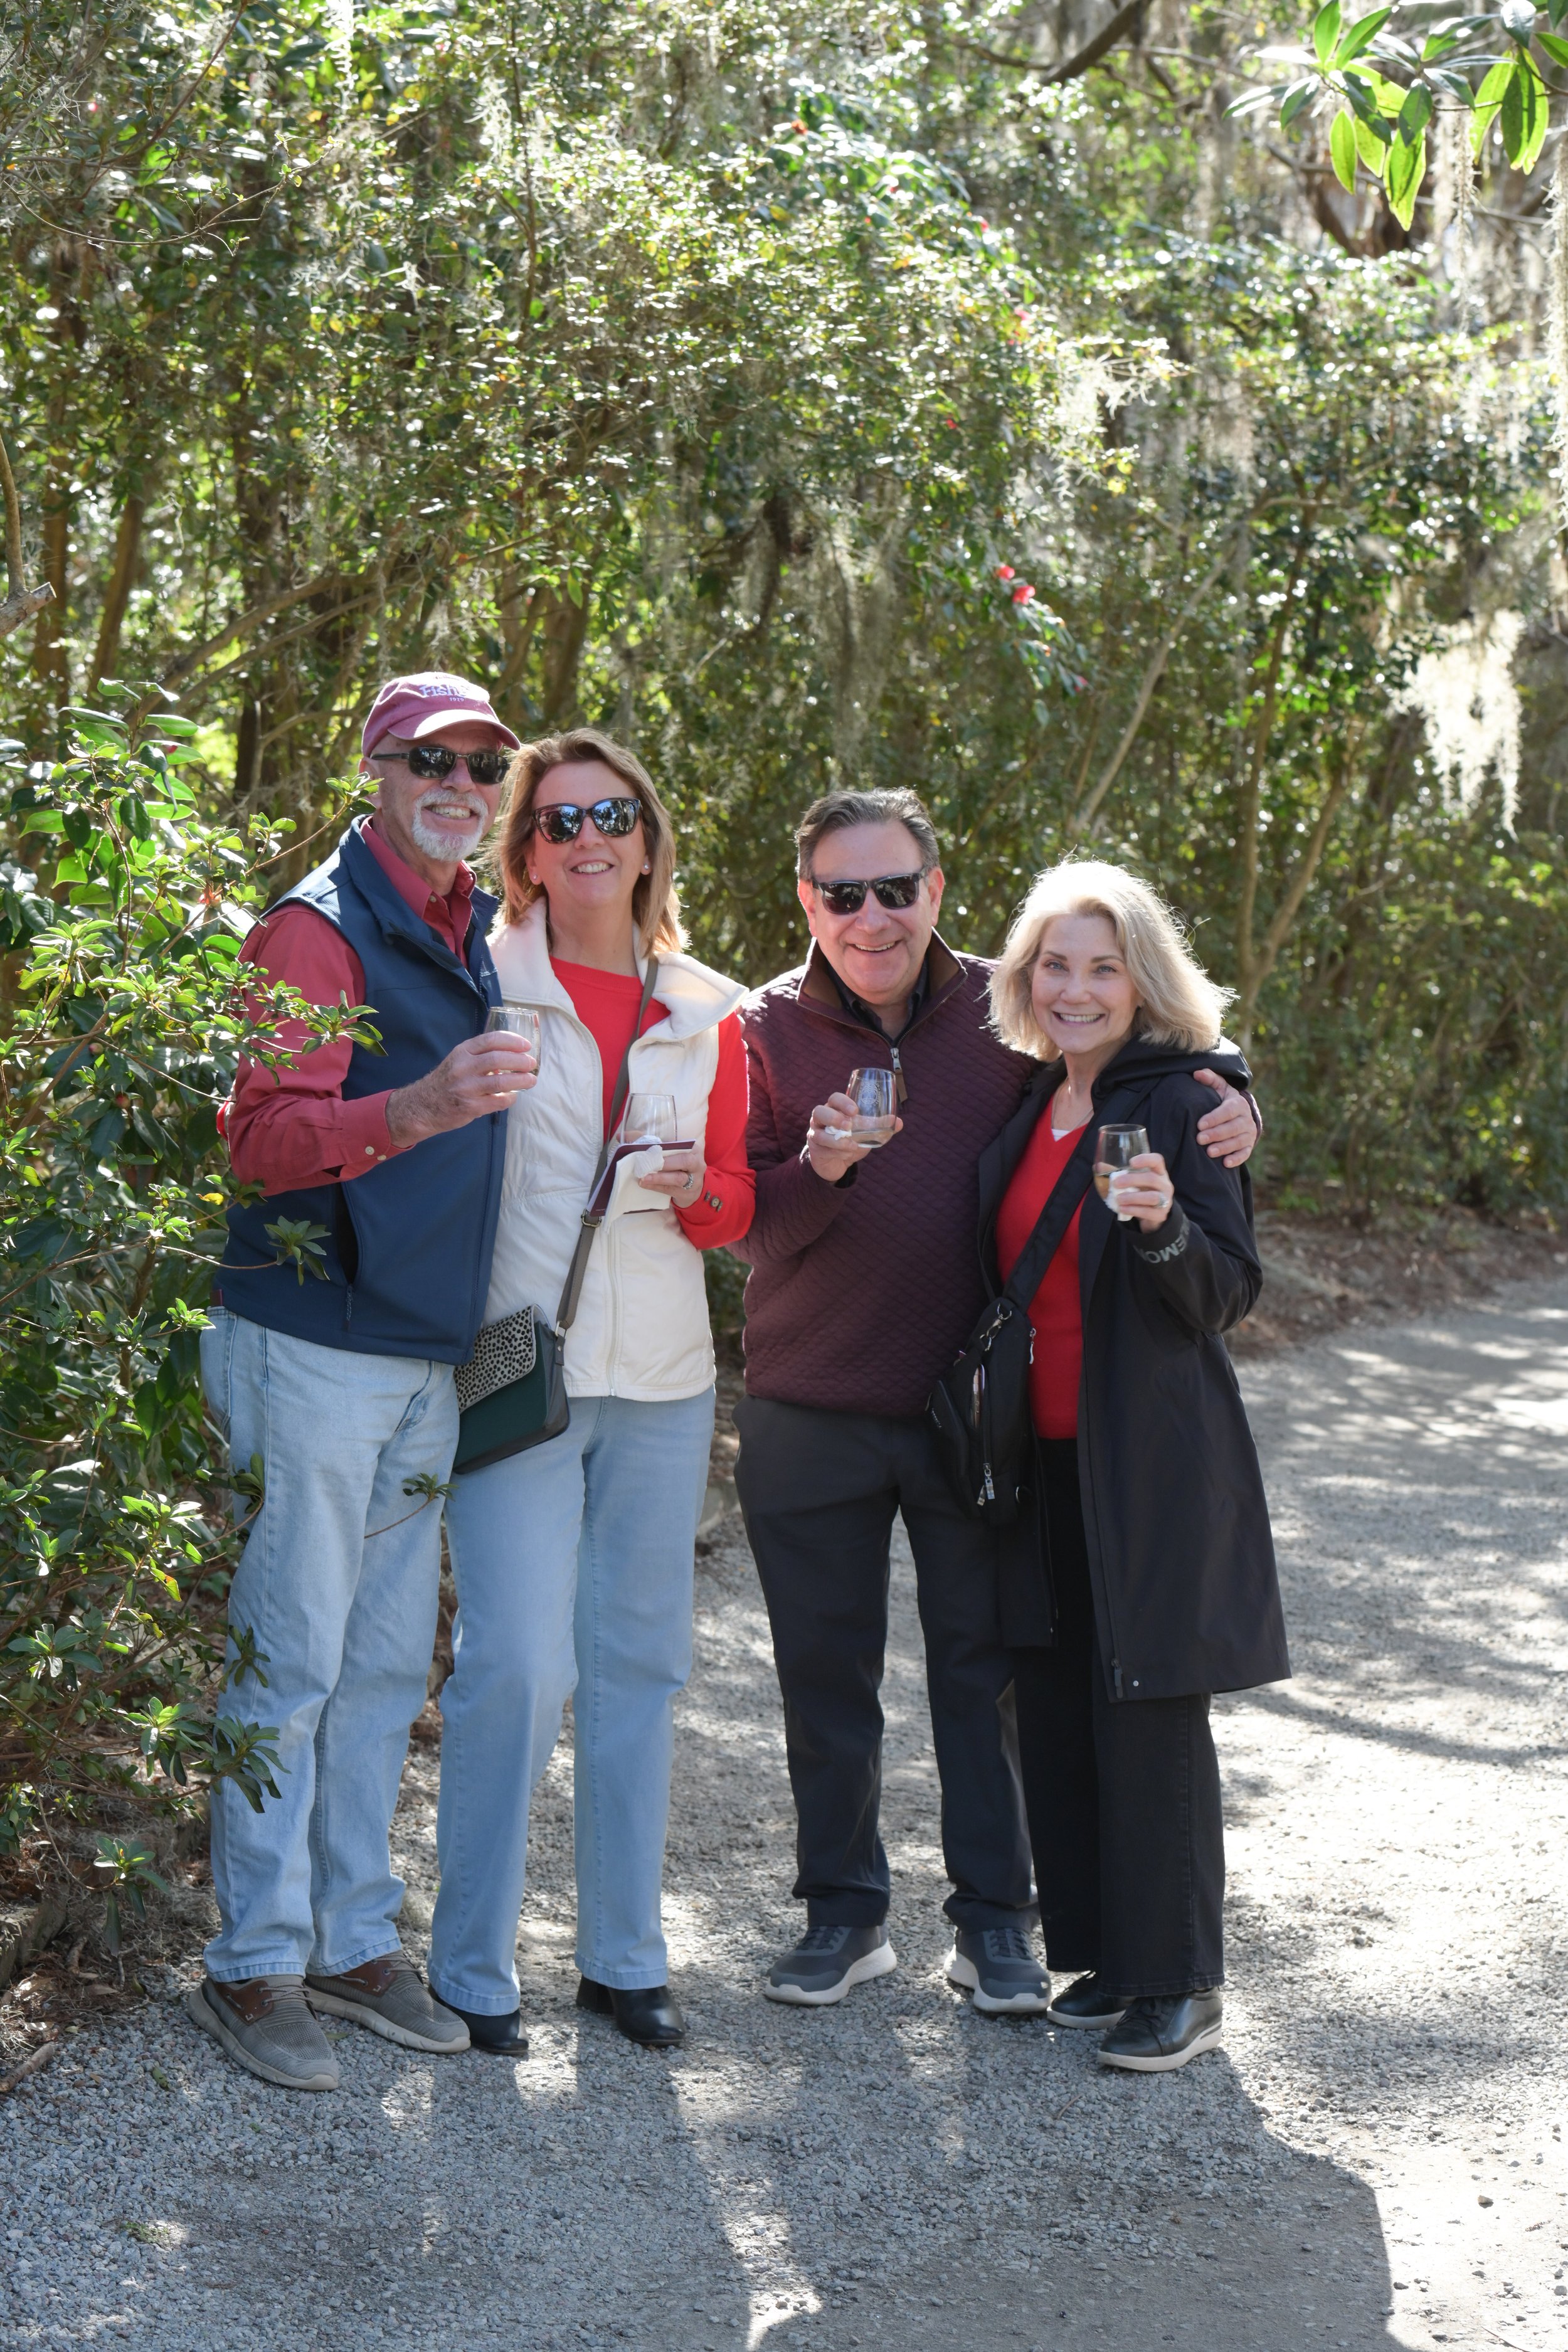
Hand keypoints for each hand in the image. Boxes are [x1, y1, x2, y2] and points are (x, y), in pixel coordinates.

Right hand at [385, 1033, 536, 1146]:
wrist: (423, 1106)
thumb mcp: (458, 1060)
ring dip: (521, 1080)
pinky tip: (513, 1096)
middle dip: (520, 1061)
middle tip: (531, 1064)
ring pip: (501, 1081)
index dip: (512, 1041)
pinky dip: (510, 1098)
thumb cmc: (447, 1081)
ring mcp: (466, 1088)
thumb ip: (480, 1055)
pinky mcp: (470, 1107)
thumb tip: (511, 1053)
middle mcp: (463, 1067)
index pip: (491, 1040)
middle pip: (498, 1059)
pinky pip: (498, 1101)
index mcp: (462, 1052)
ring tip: (531, 1080)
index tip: (526, 1045)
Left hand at [636, 1143, 702, 1204]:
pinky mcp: (687, 1193)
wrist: (692, 1189)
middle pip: (685, 1161)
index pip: (681, 1144)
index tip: (649, 1145)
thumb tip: (625, 1135)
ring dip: (659, 1177)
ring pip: (678, 1178)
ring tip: (644, 1177)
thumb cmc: (678, 1166)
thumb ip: (653, 1144)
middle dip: (667, 1162)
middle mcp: (697, 1163)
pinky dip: (656, 1186)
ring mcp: (694, 1180)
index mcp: (693, 1149)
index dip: (666, 1144)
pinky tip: (645, 1184)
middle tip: (650, 1163)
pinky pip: (670, 1189)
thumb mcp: (672, 1153)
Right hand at [806, 1092, 903, 1181]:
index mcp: (835, 1109)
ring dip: (837, 1140)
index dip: (843, 1102)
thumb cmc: (850, 1140)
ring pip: (819, 1133)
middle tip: (849, 1125)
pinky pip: (822, 1149)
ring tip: (852, 1145)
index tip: (855, 1110)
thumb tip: (899, 1122)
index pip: (834, 1099)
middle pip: (819, 1111)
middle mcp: (821, 1119)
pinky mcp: (815, 1149)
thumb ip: (880, 1126)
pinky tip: (847, 1153)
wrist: (838, 1162)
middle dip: (834, 1118)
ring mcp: (815, 1134)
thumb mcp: (865, 1132)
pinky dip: (836, 1151)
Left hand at [1115, 1150, 1176, 1232]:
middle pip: (1152, 1178)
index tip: (1131, 1162)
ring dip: (1133, 1197)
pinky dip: (1133, 1210)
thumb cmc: (1142, 1192)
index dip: (1145, 1159)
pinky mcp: (1160, 1215)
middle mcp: (1164, 1184)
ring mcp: (1165, 1200)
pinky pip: (1148, 1212)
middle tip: (1116, 1183)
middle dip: (1132, 1180)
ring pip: (1152, 1197)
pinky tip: (1122, 1208)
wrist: (1152, 1215)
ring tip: (1118, 1199)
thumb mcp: (1134, 1182)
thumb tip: (1099, 1166)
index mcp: (1158, 1172)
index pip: (1157, 1160)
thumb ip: (1119, 1174)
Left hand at [1193, 1071, 1257, 1168]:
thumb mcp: (1218, 1088)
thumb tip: (1197, 1073)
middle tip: (1199, 1139)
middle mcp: (1246, 1118)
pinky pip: (1245, 1153)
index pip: (1228, 1111)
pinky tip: (1225, 1164)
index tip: (1200, 1124)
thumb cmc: (1222, 1100)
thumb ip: (1209, 1079)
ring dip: (1224, 1147)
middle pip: (1233, 1127)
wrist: (1239, 1114)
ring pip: (1238, 1141)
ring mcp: (1249, 1133)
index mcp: (1238, 1104)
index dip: (1215, 1118)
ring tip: (1209, 1152)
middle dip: (1216, 1134)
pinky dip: (1237, 1159)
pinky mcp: (1249, 1145)